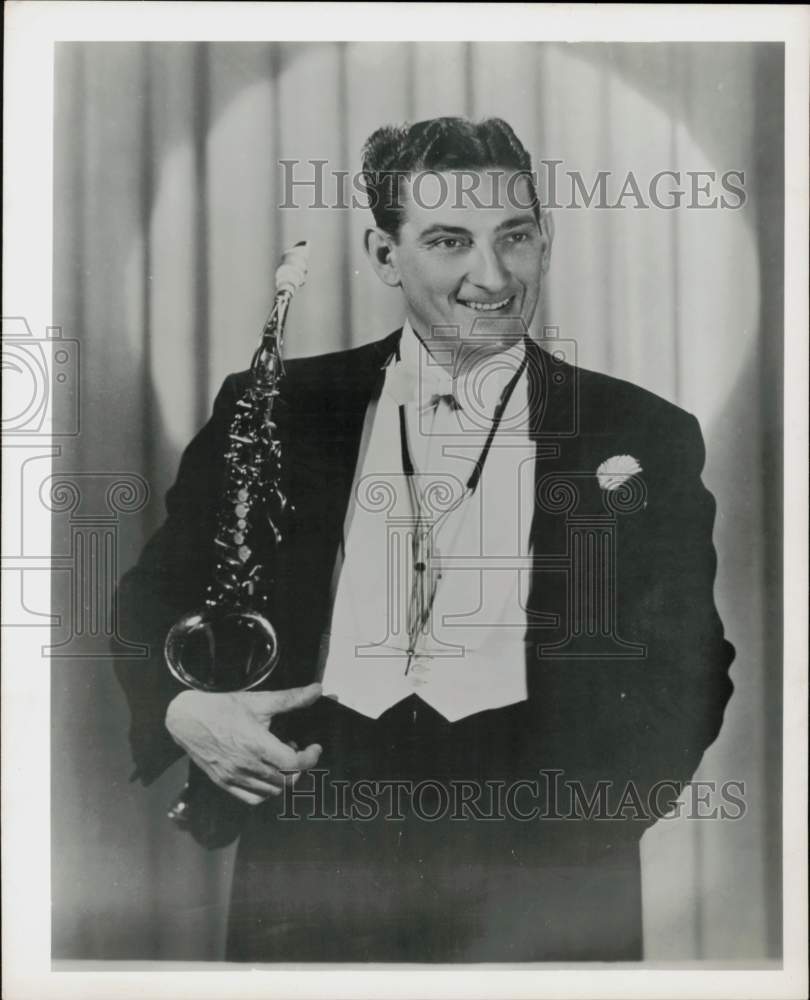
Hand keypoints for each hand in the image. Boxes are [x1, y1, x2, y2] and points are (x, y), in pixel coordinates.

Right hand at [165, 683, 322, 804]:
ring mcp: (234, 777)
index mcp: (257, 744)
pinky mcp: (224, 783)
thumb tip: (317, 690)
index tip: (314, 748)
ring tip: (280, 759)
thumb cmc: (223, 707)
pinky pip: (252, 798)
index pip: (294, 764)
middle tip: (297, 750)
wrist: (187, 718)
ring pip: (272, 791)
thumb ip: (291, 698)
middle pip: (286, 780)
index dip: (310, 758)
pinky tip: (266, 774)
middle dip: (299, 767)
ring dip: (283, 778)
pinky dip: (265, 791)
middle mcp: (246, 765)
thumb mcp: (259, 700)